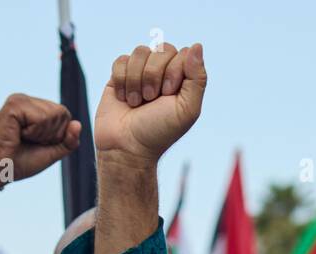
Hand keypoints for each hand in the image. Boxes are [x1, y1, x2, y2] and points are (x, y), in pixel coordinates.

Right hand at [0, 95, 80, 202]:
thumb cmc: (18, 163)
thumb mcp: (50, 153)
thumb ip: (67, 141)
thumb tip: (78, 124)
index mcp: (34, 108)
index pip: (65, 115)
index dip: (57, 136)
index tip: (35, 144)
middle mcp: (27, 100)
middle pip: (62, 113)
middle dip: (51, 135)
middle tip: (28, 142)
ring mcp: (20, 99)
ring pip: (54, 114)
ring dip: (42, 134)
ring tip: (21, 139)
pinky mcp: (14, 104)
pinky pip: (42, 118)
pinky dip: (34, 132)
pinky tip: (18, 135)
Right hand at [94, 42, 205, 167]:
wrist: (126, 147)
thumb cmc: (159, 132)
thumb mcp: (187, 109)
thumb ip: (197, 78)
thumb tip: (197, 45)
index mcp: (182, 78)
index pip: (182, 53)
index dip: (173, 72)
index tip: (168, 95)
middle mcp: (162, 71)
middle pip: (162, 49)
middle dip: (154, 76)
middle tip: (150, 100)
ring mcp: (140, 72)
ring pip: (140, 52)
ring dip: (137, 80)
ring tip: (136, 102)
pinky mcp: (118, 76)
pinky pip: (121, 61)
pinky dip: (121, 81)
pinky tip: (123, 98)